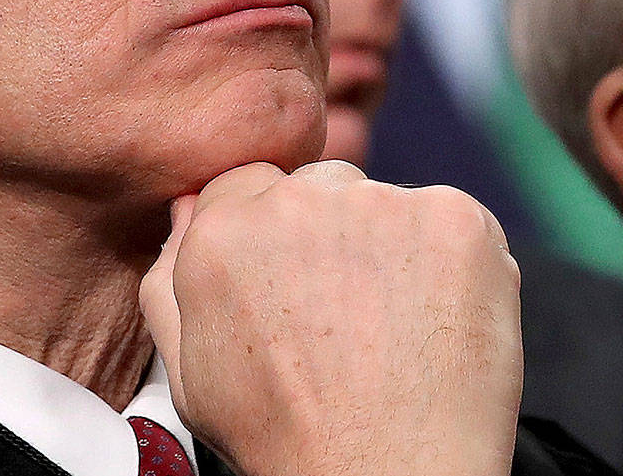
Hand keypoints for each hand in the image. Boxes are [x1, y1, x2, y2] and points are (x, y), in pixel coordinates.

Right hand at [140, 161, 522, 475]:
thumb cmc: (287, 437)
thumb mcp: (189, 373)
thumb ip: (170, 280)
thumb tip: (187, 206)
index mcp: (221, 231)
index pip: (249, 185)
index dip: (276, 236)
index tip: (297, 281)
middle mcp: (294, 202)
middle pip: (316, 187)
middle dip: (330, 234)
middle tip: (346, 313)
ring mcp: (378, 204)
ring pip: (381, 201)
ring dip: (388, 243)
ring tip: (392, 325)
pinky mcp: (452, 218)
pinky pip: (449, 219)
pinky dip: (450, 260)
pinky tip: (435, 319)